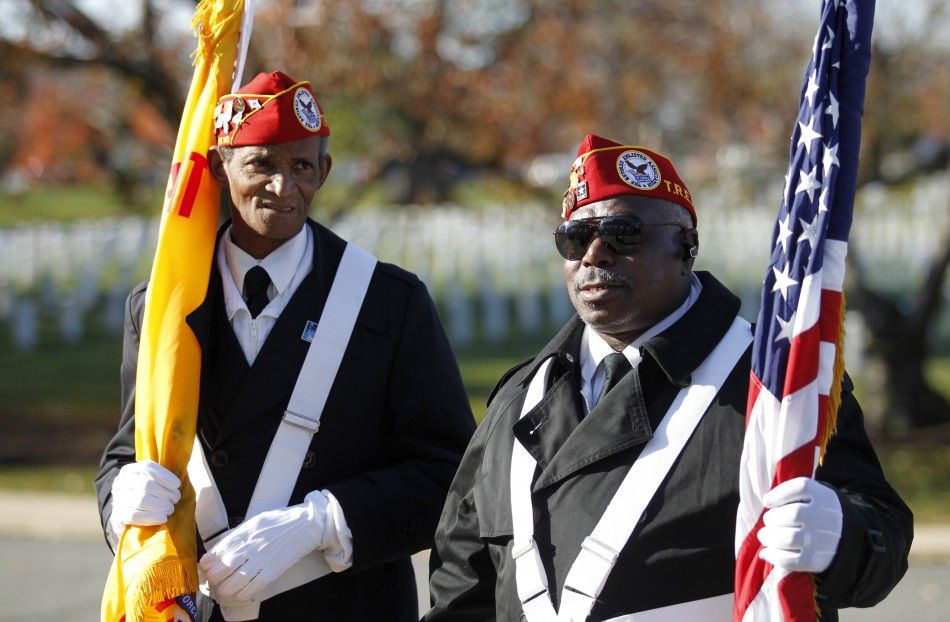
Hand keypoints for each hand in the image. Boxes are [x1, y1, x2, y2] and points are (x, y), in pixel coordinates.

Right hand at [109, 460, 180, 532]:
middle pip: (146, 484)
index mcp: (130, 470)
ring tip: (171, 509)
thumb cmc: (147, 494)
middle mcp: (120, 482)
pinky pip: (134, 516)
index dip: (164, 476)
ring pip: (141, 500)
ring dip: (160, 505)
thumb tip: (176, 483)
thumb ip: (161, 478)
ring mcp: (117, 499)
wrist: (129, 512)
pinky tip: (163, 518)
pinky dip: (151, 517)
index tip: (177, 485)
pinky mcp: (117, 515)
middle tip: (176, 499)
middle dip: (165, 492)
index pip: (147, 467)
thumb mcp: (152, 481)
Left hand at [200, 490, 329, 600]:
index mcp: (246, 531)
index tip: (205, 566)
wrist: (307, 525)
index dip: (209, 561)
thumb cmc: (281, 521)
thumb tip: (221, 546)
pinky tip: (240, 593)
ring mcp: (263, 558)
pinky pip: (255, 585)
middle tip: (214, 579)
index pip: (220, 550)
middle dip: (215, 576)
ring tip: (224, 588)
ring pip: (237, 580)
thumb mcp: (256, 520)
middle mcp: (252, 544)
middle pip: (225, 567)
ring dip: (226, 587)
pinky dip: (244, 592)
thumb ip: (239, 533)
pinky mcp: (274, 569)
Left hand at [758, 477, 842, 572]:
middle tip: (769, 521)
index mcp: (823, 496)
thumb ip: (788, 493)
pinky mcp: (815, 560)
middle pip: (793, 514)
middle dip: (772, 518)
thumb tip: (766, 500)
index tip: (767, 501)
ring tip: (765, 536)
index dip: (779, 493)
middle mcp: (824, 517)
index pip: (802, 487)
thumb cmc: (814, 511)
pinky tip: (767, 552)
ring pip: (790, 538)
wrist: (843, 536)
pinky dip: (773, 555)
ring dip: (769, 537)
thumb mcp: (809, 495)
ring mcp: (821, 540)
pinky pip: (790, 560)